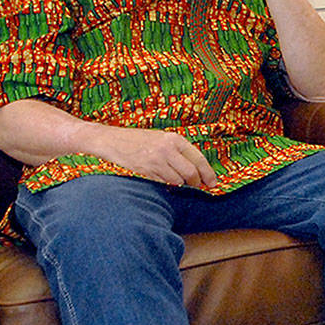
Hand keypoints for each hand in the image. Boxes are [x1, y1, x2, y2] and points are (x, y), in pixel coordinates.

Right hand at [95, 126, 218, 188]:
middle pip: (191, 173)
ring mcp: (156, 160)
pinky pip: (163, 182)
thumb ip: (178, 151)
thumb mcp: (162, 138)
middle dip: (196, 182)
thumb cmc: (138, 140)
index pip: (198, 158)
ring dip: (180, 184)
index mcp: (174, 139)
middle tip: (198, 186)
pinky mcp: (146, 170)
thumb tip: (197, 169)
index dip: (208, 172)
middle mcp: (167, 149)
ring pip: (177, 180)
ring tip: (175, 179)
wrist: (112, 140)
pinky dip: (166, 183)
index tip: (213, 182)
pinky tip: (162, 178)